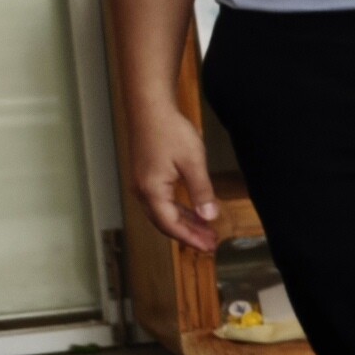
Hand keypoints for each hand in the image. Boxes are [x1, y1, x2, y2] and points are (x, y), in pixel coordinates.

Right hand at [127, 97, 221, 254]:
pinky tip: (195, 212)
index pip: (170, 225)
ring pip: (164, 212)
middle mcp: (143, 191)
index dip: (191, 238)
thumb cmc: (169, 131)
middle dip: (189, 235)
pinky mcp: (147, 176)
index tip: (209, 247)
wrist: (150, 108)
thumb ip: (202, 191)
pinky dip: (179, 210)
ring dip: (185, 223)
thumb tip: (210, 216)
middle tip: (211, 244)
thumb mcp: (193, 163)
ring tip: (207, 232)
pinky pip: (163, 201)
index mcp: (152, 190)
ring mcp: (143, 183)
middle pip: (165, 222)